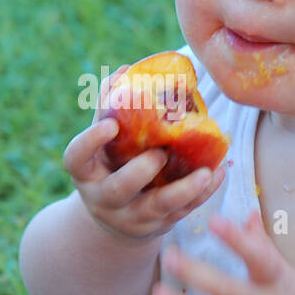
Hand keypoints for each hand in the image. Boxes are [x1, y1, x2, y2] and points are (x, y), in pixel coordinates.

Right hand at [64, 64, 225, 241]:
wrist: (118, 218)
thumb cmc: (111, 166)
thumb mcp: (103, 144)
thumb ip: (110, 108)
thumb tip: (125, 69)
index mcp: (86, 173)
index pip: (76, 158)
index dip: (90, 142)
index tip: (110, 124)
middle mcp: (104, 199)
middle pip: (118, 189)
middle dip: (139, 172)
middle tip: (159, 154)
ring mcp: (132, 216)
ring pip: (157, 207)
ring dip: (183, 190)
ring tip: (205, 172)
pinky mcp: (158, 225)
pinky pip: (183, 211)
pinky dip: (203, 193)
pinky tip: (218, 172)